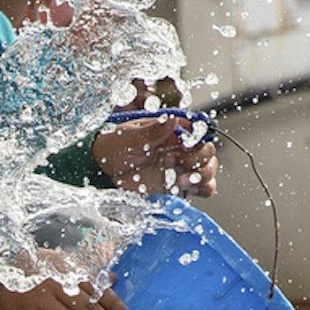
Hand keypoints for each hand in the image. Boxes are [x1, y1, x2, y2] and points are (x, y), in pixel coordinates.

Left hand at [91, 117, 216, 199]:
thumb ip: (153, 131)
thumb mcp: (130, 138)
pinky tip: (190, 188)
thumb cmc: (113, 148)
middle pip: (206, 152)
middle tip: (177, 164)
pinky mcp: (177, 186)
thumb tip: (174, 121)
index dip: (197, 140)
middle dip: (199, 159)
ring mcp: (180, 168)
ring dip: (203, 175)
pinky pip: (201, 188)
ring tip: (182, 181)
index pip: (197, 132)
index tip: (185, 147)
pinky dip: (203, 189)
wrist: (101, 173)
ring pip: (208, 169)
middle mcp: (179, 149)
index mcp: (170, 132)